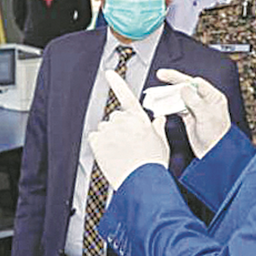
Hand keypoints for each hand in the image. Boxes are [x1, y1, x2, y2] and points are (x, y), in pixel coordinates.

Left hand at [89, 71, 168, 189]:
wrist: (141, 182)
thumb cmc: (152, 165)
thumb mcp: (161, 144)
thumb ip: (158, 128)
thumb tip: (160, 118)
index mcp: (139, 120)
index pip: (127, 96)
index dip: (117, 82)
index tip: (108, 73)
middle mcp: (123, 121)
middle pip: (114, 118)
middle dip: (117, 127)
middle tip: (126, 144)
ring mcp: (109, 130)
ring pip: (103, 129)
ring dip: (108, 137)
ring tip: (119, 153)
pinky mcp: (98, 141)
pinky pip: (94, 138)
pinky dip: (98, 145)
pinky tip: (109, 154)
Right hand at [156, 68, 230, 157]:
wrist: (214, 154)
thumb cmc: (217, 136)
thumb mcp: (206, 116)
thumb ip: (195, 101)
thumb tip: (184, 88)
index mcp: (214, 97)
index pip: (197, 82)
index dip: (183, 78)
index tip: (170, 76)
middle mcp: (205, 101)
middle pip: (187, 87)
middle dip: (173, 81)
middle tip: (161, 75)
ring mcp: (197, 109)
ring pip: (180, 97)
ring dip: (169, 94)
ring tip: (158, 91)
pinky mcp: (190, 117)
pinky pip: (177, 107)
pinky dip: (169, 106)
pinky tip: (162, 104)